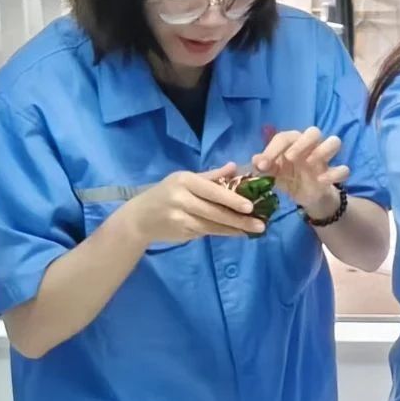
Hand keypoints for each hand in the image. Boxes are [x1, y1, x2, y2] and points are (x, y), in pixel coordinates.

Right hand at [120, 163, 263, 245]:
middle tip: (261, 224)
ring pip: (213, 225)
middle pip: (215, 211)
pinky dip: (224, 233)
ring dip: (235, 228)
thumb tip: (235, 167)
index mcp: (184, 181)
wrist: (138, 218)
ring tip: (254, 230)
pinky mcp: (182, 232)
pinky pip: (207, 232)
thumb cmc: (165, 194)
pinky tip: (238, 233)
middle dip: (239, 219)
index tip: (250, 206)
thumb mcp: (184, 179)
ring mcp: (181, 218)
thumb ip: (211, 176)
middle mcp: (181, 199)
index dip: (231, 199)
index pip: (212, 190)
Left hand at [254, 127, 349, 215]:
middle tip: (290, 158)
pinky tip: (321, 181)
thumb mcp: (272, 173)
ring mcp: (325, 159)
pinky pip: (344, 169)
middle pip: (314, 131)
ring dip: (322, 150)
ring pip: (334, 141)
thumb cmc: (287, 176)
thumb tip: (255, 160)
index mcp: (293, 142)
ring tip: (309, 163)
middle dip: (302, 143)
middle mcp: (311, 146)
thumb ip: (264, 165)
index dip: (273, 149)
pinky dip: (335, 173)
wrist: (304, 195)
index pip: (285, 137)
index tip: (262, 165)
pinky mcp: (334, 173)